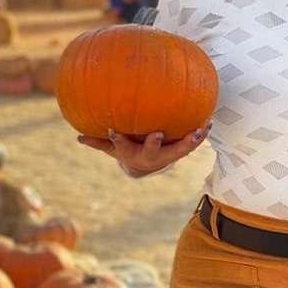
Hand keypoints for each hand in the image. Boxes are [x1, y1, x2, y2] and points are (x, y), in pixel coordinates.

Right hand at [77, 122, 212, 175]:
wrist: (148, 166)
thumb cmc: (128, 151)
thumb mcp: (113, 149)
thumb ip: (98, 143)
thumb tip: (78, 137)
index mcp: (134, 155)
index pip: (124, 147)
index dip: (119, 140)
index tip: (114, 131)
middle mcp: (152, 157)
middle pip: (154, 152)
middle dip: (153, 144)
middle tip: (157, 134)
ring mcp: (169, 155)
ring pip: (180, 150)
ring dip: (190, 141)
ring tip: (199, 129)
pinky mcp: (181, 151)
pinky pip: (193, 143)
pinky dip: (201, 134)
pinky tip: (209, 121)